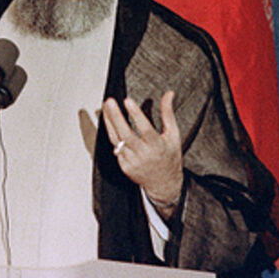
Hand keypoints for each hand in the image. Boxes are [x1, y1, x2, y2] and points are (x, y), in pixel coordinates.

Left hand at [102, 91, 182, 206]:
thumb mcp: (173, 135)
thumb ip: (168, 113)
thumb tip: (168, 93)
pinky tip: (109, 123)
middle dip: (116, 116)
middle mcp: (144, 154)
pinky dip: (113, 135)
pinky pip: (116, 148)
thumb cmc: (170, 156)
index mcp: (158, 145)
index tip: (128, 100)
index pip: (144, 128)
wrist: (164, 184)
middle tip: (109, 101)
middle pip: (125, 133)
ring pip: (116, 139)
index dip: (136, 114)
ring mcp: (132, 161)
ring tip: (105, 108)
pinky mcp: (124, 166)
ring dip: (109, 123)